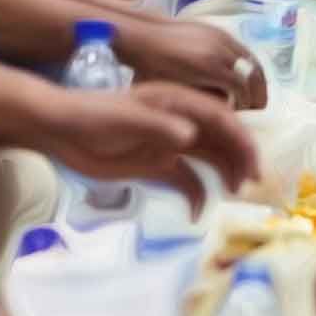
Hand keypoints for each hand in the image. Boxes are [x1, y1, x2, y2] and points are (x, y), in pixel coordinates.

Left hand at [41, 80, 259, 209]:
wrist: (61, 130)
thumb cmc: (94, 116)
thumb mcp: (126, 119)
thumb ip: (159, 126)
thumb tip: (191, 135)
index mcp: (178, 102)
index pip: (221, 117)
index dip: (241, 138)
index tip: (253, 164)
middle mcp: (180, 122)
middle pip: (220, 138)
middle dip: (239, 158)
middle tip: (251, 185)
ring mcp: (169, 144)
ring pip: (208, 159)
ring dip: (224, 175)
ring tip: (234, 195)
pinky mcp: (155, 164)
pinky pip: (185, 180)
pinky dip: (196, 195)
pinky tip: (196, 213)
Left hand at [129, 20, 268, 109]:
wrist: (142, 36)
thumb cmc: (151, 69)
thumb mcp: (174, 92)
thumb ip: (203, 100)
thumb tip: (225, 109)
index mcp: (210, 66)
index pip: (243, 88)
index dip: (248, 104)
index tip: (245, 116)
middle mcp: (221, 49)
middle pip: (253, 73)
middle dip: (259, 92)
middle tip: (256, 109)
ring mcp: (221, 36)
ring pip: (251, 59)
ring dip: (255, 78)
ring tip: (252, 94)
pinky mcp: (218, 30)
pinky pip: (241, 49)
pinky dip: (246, 64)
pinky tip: (238, 76)